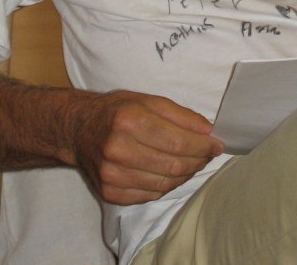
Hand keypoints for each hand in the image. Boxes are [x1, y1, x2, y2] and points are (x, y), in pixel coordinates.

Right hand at [73, 90, 223, 204]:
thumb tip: (208, 130)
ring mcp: (112, 175)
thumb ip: (179, 114)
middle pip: (173, 165)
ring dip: (185, 174)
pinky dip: (167, 186)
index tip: (217, 144)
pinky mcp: (109, 193)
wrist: (78, 129)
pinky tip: (172, 174)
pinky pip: (149, 195)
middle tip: (209, 154)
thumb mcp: (147, 100)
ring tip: (193, 163)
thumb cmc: (117, 110)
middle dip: (198, 160)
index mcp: (129, 120)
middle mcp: (118, 149)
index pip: (177, 141)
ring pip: (164, 184)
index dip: (203, 145)